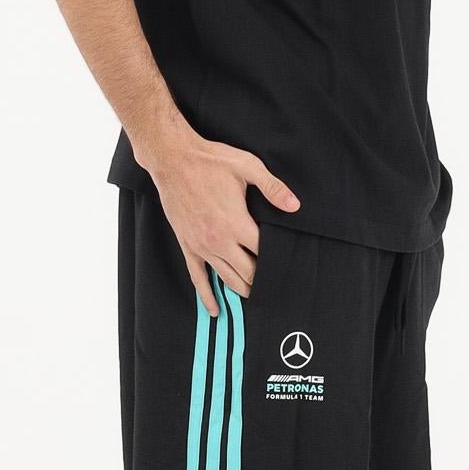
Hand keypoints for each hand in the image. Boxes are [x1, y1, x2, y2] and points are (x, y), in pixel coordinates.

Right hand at [145, 132, 300, 315]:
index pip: (264, 252)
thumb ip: (273, 188)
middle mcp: (219, 240)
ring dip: (243, 290)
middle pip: (248, 272)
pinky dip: (207, 296)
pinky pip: (198, 278)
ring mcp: (202, 246)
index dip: (278, 260)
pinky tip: (215, 310)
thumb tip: (295, 205)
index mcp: (236, 223)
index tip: (289, 265)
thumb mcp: (247, 167)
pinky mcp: (188, 246)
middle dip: (263, 280)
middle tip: (278, 286)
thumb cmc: (210, 161)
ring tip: (257, 297)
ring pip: (227, 278)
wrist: (173, 159)